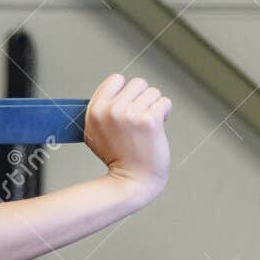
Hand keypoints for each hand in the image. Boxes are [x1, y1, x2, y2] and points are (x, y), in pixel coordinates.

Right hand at [83, 74, 171, 197]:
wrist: (130, 181)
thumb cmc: (115, 157)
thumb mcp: (94, 132)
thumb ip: (102, 109)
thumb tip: (116, 88)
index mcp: (95, 110)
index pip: (116, 79)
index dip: (125, 92)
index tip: (127, 107)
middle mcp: (111, 110)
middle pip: (137, 83)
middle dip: (142, 98)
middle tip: (139, 119)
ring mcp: (130, 115)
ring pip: (153, 92)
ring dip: (154, 107)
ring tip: (147, 126)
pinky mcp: (150, 121)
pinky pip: (164, 102)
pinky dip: (164, 114)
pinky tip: (156, 128)